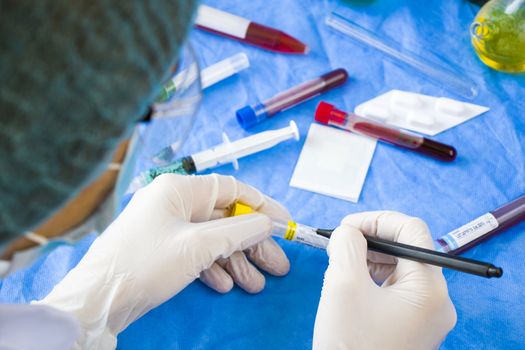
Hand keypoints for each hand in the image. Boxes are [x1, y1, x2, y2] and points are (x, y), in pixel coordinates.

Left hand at [35, 174, 289, 348]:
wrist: (97, 300)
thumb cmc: (147, 263)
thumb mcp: (198, 246)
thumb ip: (239, 232)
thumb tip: (268, 222)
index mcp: (180, 190)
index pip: (231, 190)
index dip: (262, 206)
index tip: (284, 224)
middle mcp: (174, 204)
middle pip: (225, 218)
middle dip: (252, 243)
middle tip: (278, 266)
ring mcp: (167, 228)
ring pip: (212, 239)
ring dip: (235, 261)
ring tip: (256, 284)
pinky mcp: (162, 251)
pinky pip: (196, 253)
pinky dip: (213, 267)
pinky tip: (226, 285)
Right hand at [313, 211, 455, 349]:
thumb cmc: (349, 345)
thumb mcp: (342, 285)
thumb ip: (347, 245)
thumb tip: (350, 231)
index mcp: (429, 288)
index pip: (411, 230)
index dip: (377, 220)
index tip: (346, 227)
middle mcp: (436, 300)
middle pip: (407, 249)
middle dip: (371, 239)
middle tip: (340, 243)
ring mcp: (425, 315)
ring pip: (400, 268)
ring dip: (370, 258)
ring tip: (341, 263)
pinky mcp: (412, 325)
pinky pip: (395, 289)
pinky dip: (372, 277)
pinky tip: (351, 282)